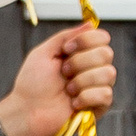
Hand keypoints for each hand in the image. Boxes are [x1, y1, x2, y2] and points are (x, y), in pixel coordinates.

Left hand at [0, 24, 115, 135]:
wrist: (26, 112)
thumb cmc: (31, 84)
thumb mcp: (43, 53)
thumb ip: (65, 36)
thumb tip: (91, 24)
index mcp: (81, 54)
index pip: (102, 38)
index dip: (86, 41)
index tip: (66, 50)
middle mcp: (92, 68)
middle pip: (107, 53)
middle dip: (80, 62)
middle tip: (64, 72)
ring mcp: (97, 87)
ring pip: (108, 73)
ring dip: (82, 81)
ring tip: (67, 90)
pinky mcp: (99, 106)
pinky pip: (106, 94)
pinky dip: (86, 97)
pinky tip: (73, 103)